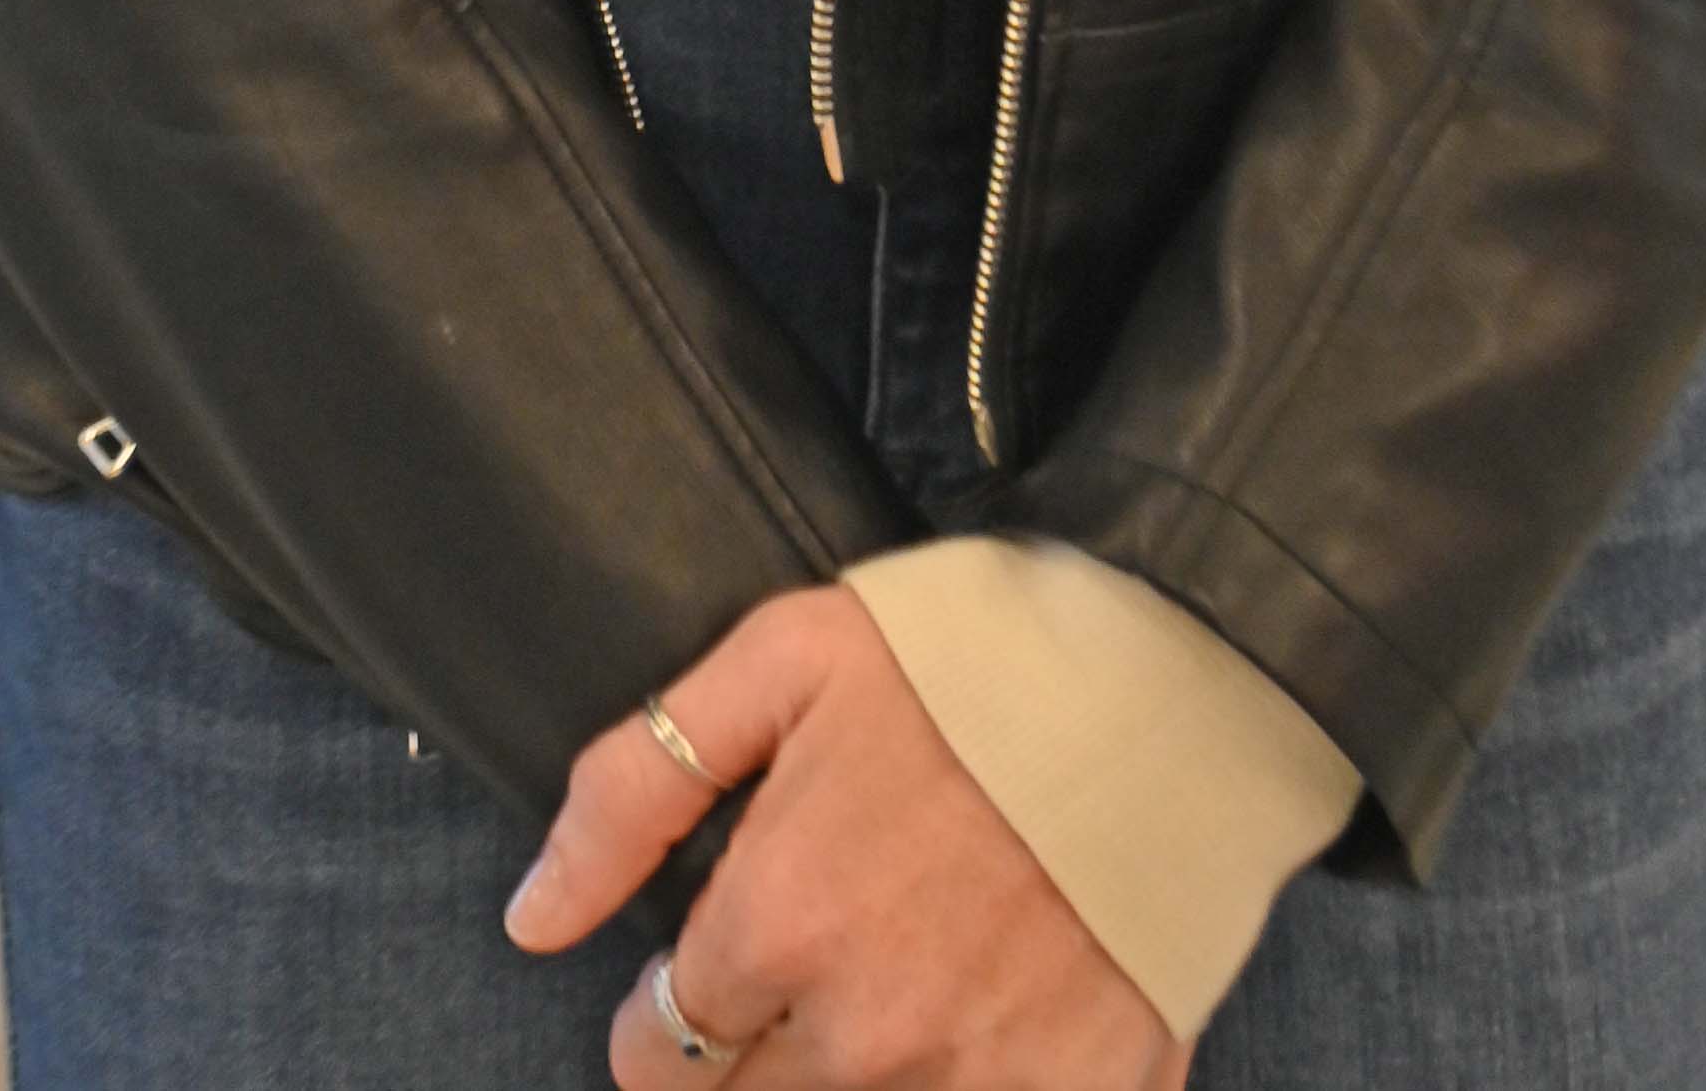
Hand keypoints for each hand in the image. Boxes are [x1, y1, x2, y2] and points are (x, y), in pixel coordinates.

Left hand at [506, 583, 1192, 1090]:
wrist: (1173, 675)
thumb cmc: (970, 657)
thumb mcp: (782, 662)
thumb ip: (635, 790)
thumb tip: (531, 917)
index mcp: (777, 928)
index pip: (655, 1056)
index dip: (669, 1011)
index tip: (710, 968)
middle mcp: (863, 1036)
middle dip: (752, 1056)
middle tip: (810, 964)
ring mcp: (974, 1083)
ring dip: (852, 1073)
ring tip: (897, 980)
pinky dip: (964, 1085)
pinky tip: (979, 1020)